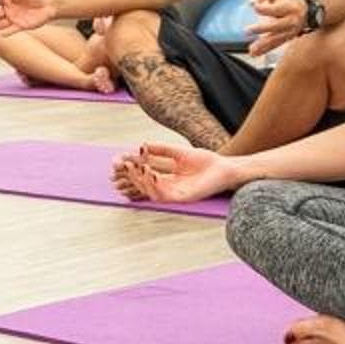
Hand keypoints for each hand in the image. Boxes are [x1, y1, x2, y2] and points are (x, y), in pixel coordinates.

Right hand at [112, 142, 242, 203]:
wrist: (225, 168)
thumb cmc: (206, 161)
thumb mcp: (179, 152)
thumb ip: (162, 149)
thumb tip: (142, 145)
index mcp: (167, 178)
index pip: (145, 174)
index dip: (131, 168)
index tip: (119, 159)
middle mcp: (168, 187)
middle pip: (144, 184)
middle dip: (131, 175)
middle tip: (122, 164)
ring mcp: (175, 194)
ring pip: (150, 191)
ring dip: (140, 179)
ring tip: (136, 166)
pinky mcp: (182, 198)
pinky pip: (163, 194)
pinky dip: (154, 185)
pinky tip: (150, 172)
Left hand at [243, 0, 304, 56]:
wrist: (307, 12)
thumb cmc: (287, 0)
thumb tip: (250, 2)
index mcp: (289, 7)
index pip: (274, 9)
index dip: (262, 7)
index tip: (253, 4)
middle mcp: (290, 21)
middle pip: (276, 26)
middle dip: (261, 29)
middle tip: (247, 30)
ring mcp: (289, 32)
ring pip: (275, 39)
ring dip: (262, 45)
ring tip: (251, 49)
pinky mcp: (286, 39)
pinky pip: (274, 45)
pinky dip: (264, 50)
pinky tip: (253, 53)